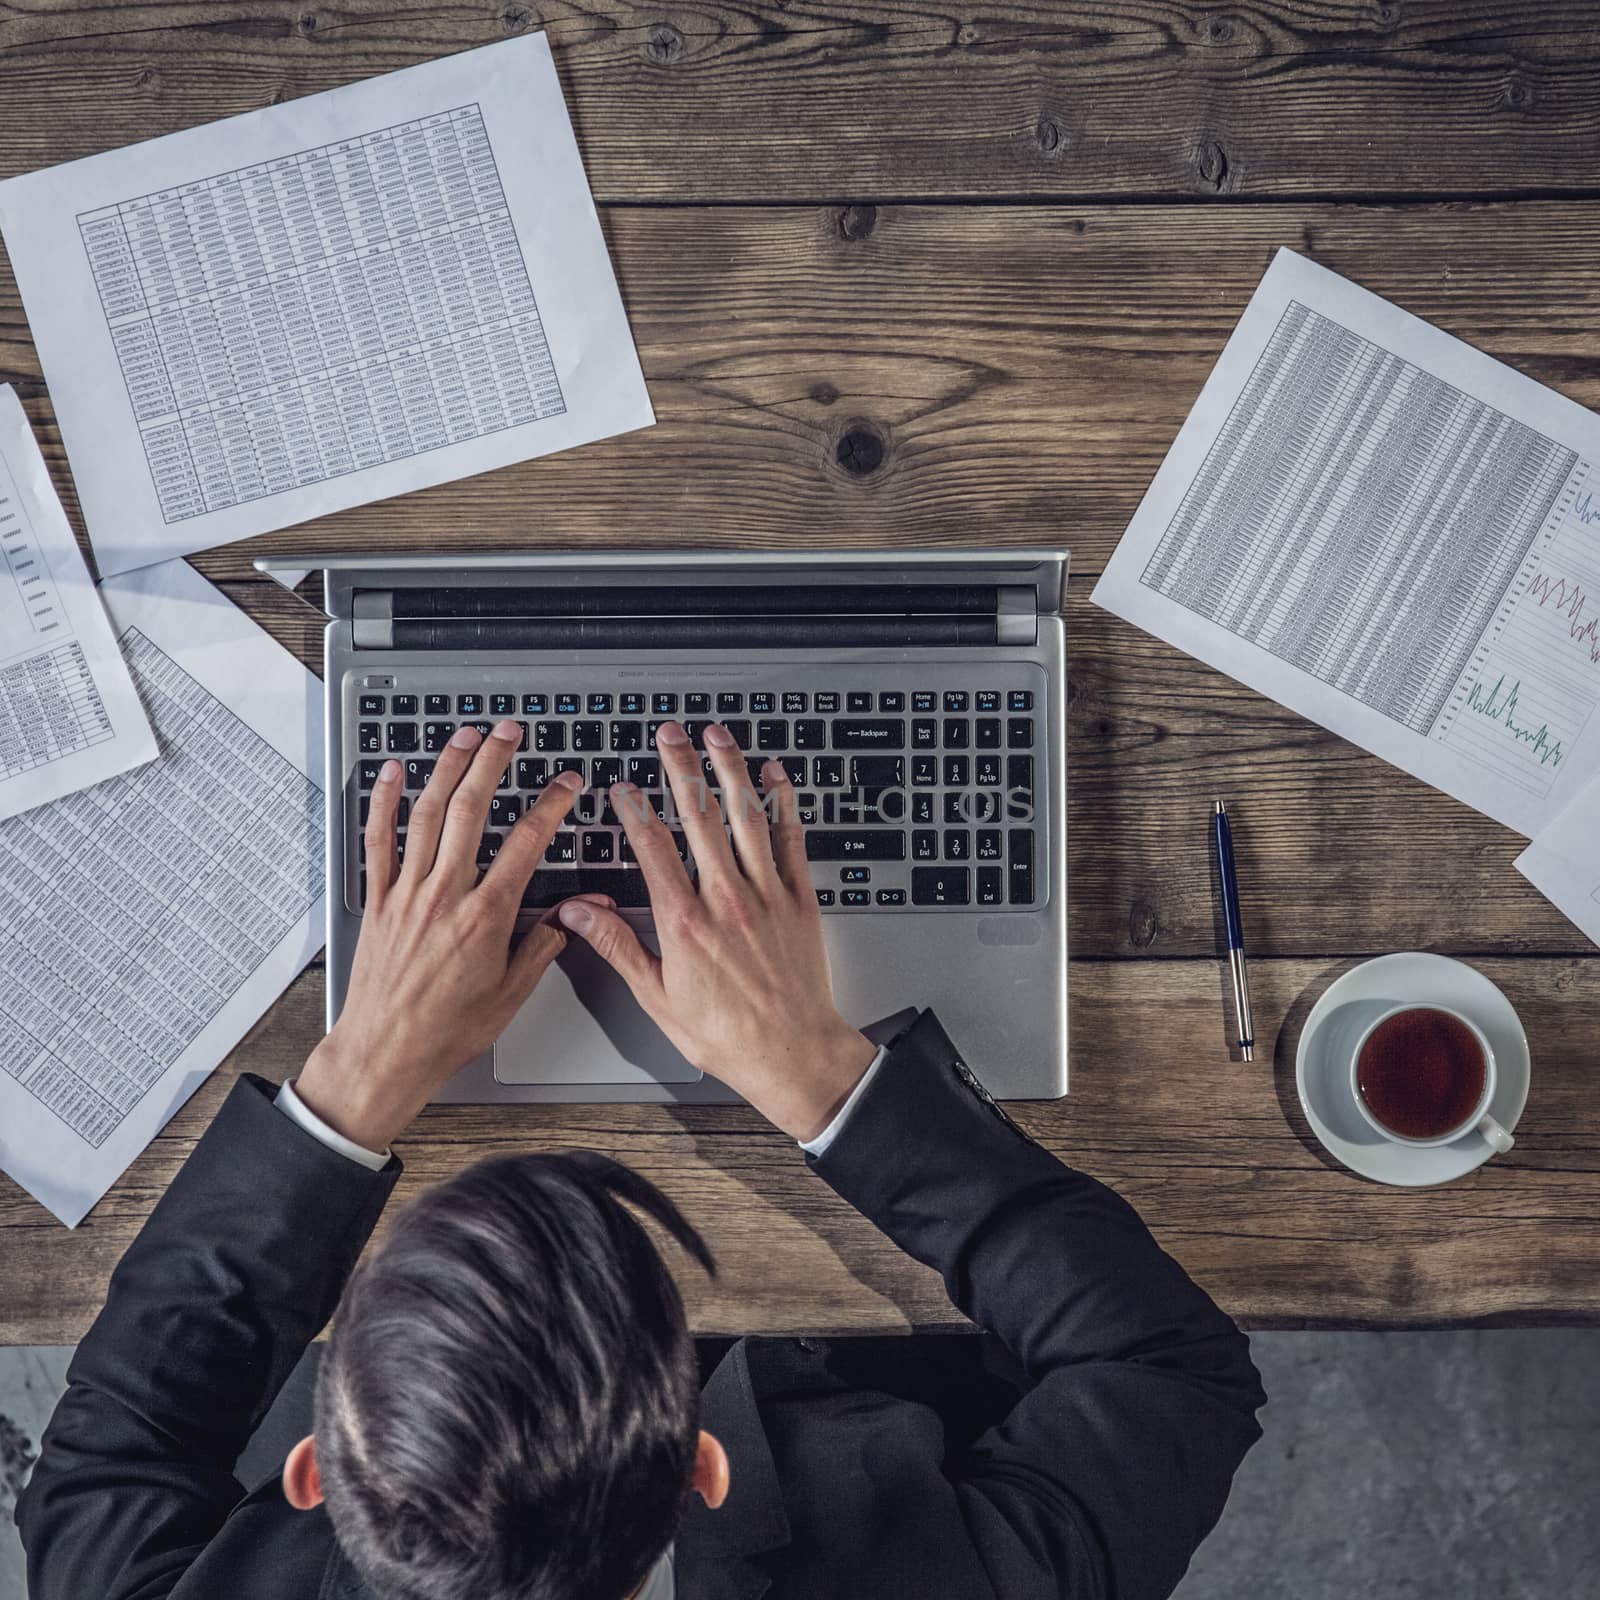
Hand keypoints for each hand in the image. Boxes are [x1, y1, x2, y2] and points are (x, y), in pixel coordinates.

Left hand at [296, 721, 603, 1149]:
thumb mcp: (513, 990)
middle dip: (494, 763)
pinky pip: (378, 841)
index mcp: (486, 917)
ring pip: (427, 815)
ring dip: (447, 769)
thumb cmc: (449, 1030)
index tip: (567, 784)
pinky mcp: (379, 900)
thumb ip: (546, 940)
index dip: (551, 805)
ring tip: (465, 737)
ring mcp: (407, 894)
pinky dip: (385, 802)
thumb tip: (581, 909)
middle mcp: (445, 896)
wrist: (387, 1052)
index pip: (526, 843)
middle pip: (471, 811)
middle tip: (509, 732)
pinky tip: (393, 772)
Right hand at [556, 720, 876, 1140]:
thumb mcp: (656, 997)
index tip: (623, 786)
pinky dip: (784, 802)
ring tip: (716, 736)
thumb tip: (581, 913)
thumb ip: (618, 947)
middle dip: (681, 768)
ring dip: (729, 769)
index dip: (634, 810)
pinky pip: (792, 838)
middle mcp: (726, 899)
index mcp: (685, 922)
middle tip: (670, 734)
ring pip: (746, 816)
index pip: (653, 847)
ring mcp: (767, 894)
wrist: (791, 1053)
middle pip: (699, 816)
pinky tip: (775, 775)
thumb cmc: (726, 1034)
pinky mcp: (800, 899)